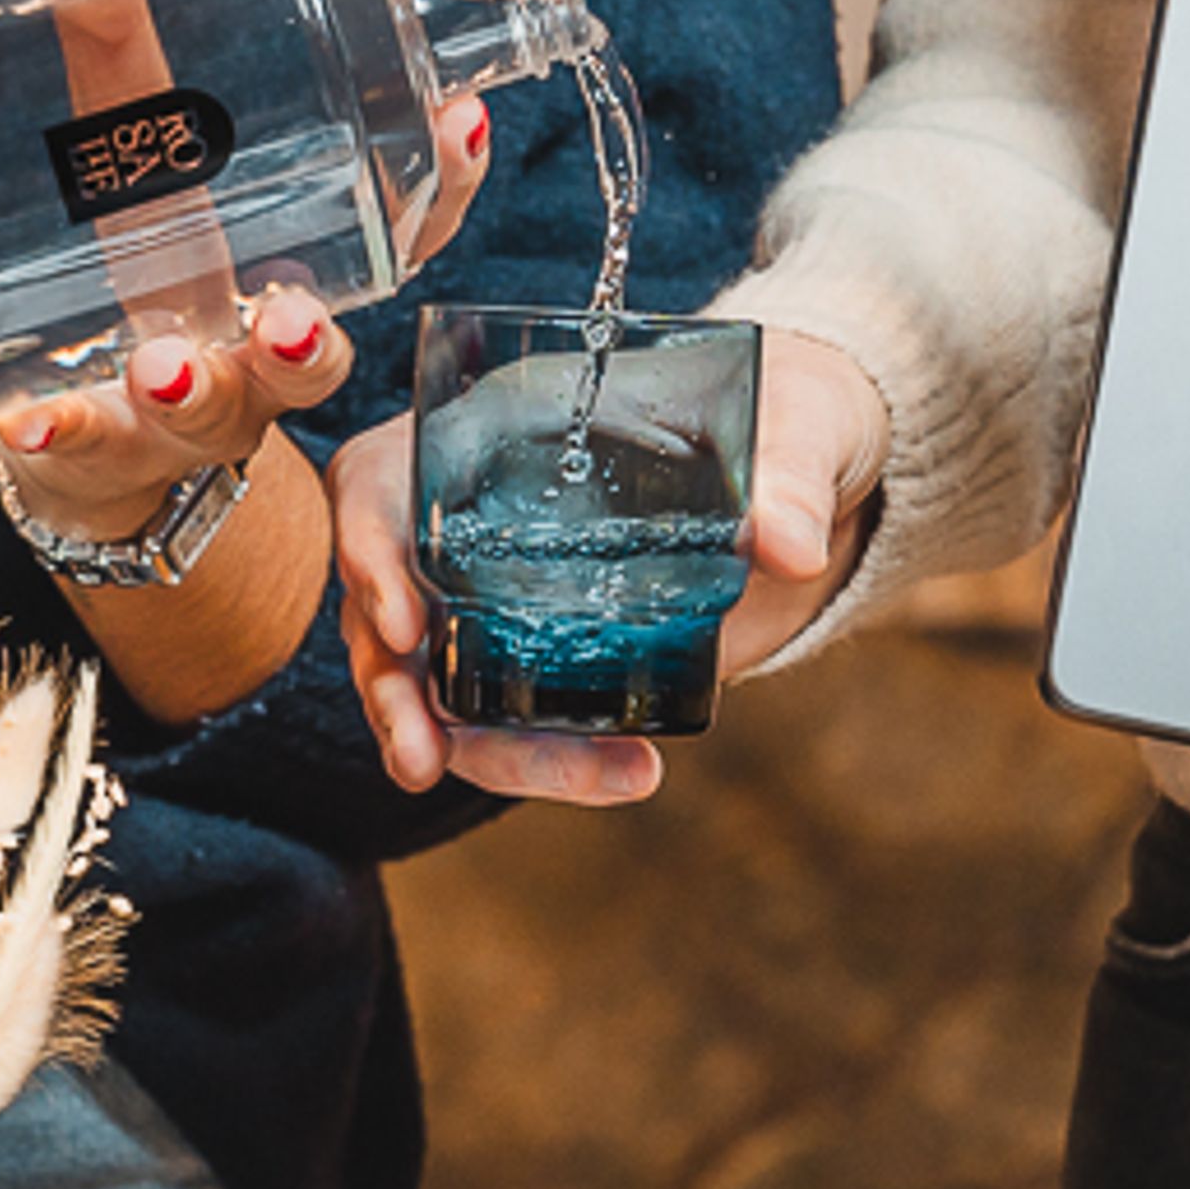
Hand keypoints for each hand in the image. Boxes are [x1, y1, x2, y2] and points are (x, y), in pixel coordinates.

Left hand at [0, 97, 493, 545]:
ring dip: (193, 390)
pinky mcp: (95, 450)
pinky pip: (78, 452)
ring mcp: (178, 419)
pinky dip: (58, 438)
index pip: (396, 241)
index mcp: (297, 284)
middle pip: (309, 362)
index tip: (463, 119)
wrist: (99, 452)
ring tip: (162, 365)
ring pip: (207, 417)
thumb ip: (131, 79)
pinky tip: (22, 422)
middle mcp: (253, 362)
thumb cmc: (148, 293)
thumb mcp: (149, 183)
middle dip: (307, 339)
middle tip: (293, 313)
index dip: (445, 188)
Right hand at [334, 327, 892, 802]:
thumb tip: (791, 546)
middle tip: (421, 757)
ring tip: (586, 781)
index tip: (405, 622)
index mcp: (497, 426)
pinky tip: (630, 773)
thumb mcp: (796, 423)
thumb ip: (788, 473)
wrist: (819, 473)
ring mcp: (509, 590)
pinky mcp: (556, 651)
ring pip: (440, 681)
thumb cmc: (786, 408)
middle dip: (392, 688)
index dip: (369, 549)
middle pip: (389, 601)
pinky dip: (553, 758)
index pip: (383, 480)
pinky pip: (512, 716)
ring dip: (479, 747)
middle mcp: (480, 513)